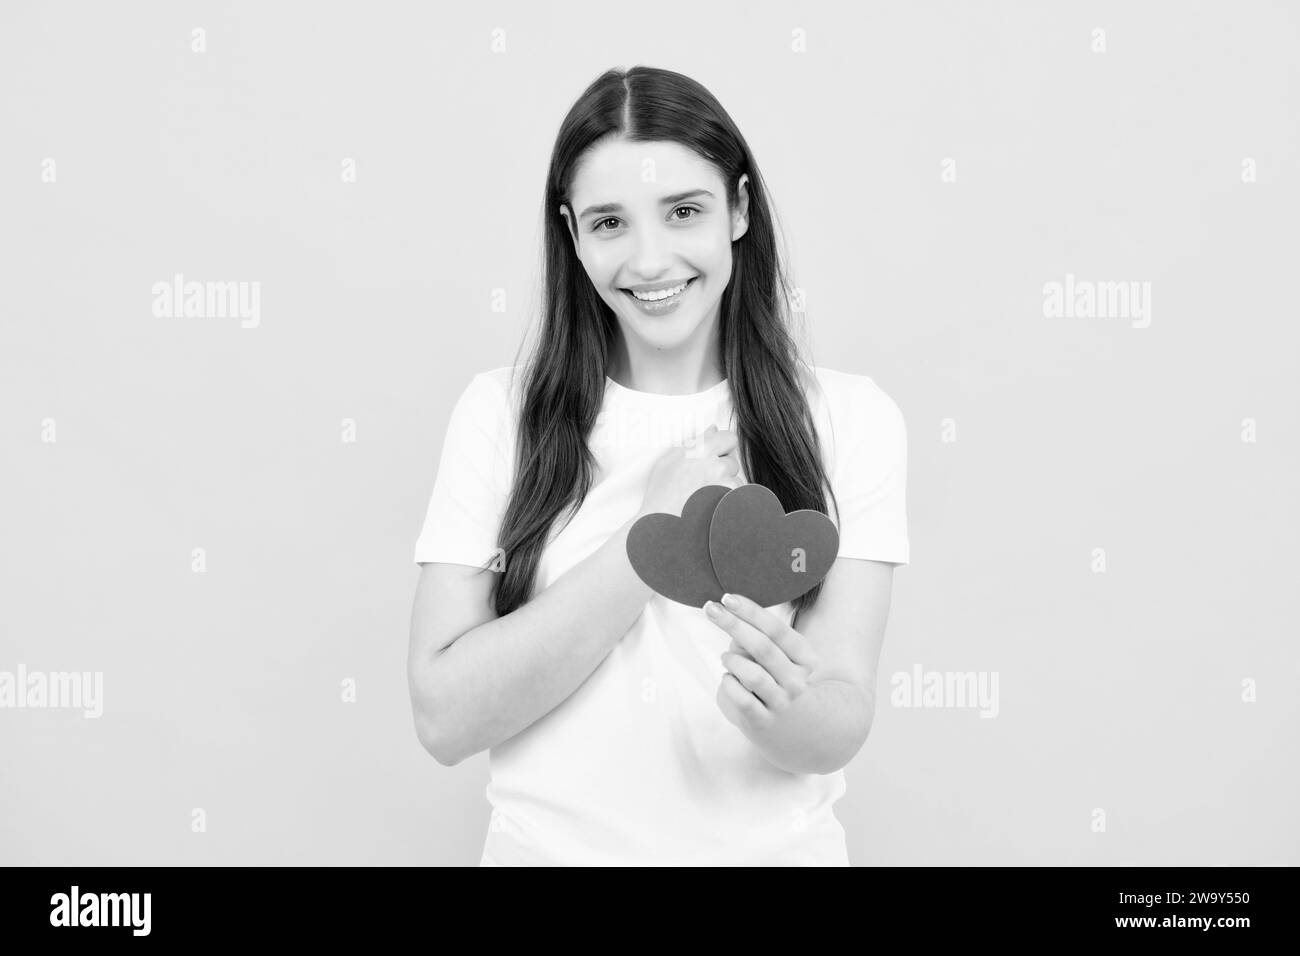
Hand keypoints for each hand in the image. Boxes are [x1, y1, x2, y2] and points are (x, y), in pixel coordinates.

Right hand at [638, 424, 740, 517]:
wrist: (663, 527)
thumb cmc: (661, 496)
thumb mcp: (669, 462)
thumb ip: (694, 443)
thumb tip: (712, 430)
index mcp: (701, 450)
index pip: (729, 438)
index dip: (723, 448)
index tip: (716, 456)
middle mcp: (716, 465)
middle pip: (732, 462)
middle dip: (722, 471)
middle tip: (702, 483)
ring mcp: (725, 485)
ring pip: (735, 481)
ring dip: (725, 488)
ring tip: (704, 499)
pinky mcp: (731, 503)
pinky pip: (737, 498)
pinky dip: (727, 503)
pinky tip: (710, 508)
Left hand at [704, 592, 821, 733]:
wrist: (789, 725)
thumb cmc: (774, 677)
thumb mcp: (775, 655)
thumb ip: (757, 636)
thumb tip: (727, 613)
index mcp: (804, 658)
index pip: (777, 630)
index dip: (751, 612)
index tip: (727, 598)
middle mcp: (797, 680)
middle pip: (763, 647)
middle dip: (733, 624)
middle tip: (711, 609)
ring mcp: (782, 702)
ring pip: (753, 674)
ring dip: (733, 660)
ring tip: (726, 658)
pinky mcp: (763, 721)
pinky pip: (741, 699)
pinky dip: (729, 684)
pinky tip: (728, 679)